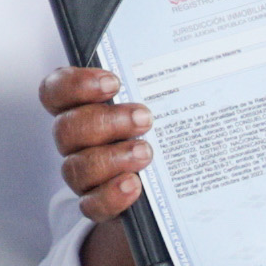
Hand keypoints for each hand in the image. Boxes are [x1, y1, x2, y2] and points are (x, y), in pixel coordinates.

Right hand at [41, 67, 167, 265]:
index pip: (57, 91)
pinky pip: (91, 205)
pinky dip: (111, 195)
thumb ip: (168, 83)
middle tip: (145, 119)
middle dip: (106, 122)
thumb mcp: (167, 102)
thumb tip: (209, 60)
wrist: (169, 185)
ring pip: (76, 168)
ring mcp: (84, 174)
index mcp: (82, 107)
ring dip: (111, 158)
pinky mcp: (98, 204)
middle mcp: (77, 141)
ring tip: (146, 153)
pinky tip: (135, 187)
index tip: (114, 83)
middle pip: (67, 130)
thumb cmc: (164, 130)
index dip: (75, 85)